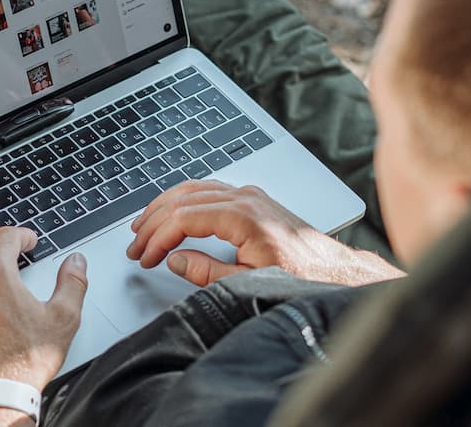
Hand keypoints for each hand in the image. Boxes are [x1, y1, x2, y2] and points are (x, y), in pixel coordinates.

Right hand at [126, 180, 403, 286]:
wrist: (334, 269)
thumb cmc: (302, 276)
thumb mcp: (250, 281)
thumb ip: (208, 272)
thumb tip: (175, 260)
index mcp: (242, 216)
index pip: (183, 218)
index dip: (157, 238)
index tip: (144, 256)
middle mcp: (244, 197)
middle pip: (183, 199)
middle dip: (153, 223)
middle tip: (135, 245)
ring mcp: (248, 194)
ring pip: (193, 189)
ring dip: (164, 207)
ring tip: (143, 227)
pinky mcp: (252, 198)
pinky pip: (207, 189)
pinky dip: (183, 199)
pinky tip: (173, 211)